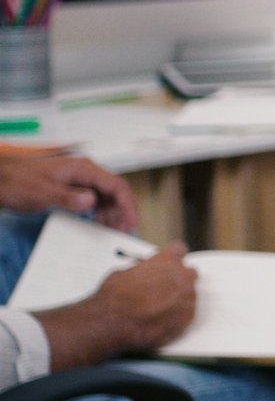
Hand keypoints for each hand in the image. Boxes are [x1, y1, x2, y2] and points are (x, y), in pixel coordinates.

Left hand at [0, 155, 140, 231]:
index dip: (127, 205)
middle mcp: (85, 173)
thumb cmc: (18, 184)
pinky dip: (100, 212)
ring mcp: (79, 180)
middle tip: (124, 232)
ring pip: (106, 196)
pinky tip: (99, 224)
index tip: (131, 223)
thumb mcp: (43, 193)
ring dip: (113, 213)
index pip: (116, 185)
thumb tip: (92, 201)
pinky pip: (94, 200)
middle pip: (115, 191)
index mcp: (83, 169)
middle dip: (123, 211)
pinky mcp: (72, 189)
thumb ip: (69, 197)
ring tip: (114, 231)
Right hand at [90, 245, 198, 352]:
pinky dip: (176, 315)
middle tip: (162, 287)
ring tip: (156, 307)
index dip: (170, 257)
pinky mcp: (188, 318)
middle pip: (189, 273)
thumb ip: (141, 269)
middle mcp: (183, 277)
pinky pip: (186, 313)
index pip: (178, 250)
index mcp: (167, 261)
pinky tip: (159, 318)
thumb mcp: (122, 272)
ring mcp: (187, 298)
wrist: (112, 323)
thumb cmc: (114, 298)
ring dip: (176, 298)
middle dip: (177, 278)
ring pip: (188, 295)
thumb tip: (142, 272)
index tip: (167, 261)